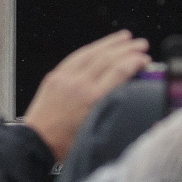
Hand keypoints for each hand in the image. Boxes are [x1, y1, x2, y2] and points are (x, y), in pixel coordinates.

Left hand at [20, 30, 152, 161]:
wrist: (36, 142)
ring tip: (125, 37)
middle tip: (141, 44)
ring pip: (92, 52)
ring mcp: (66, 78)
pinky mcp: (56, 76)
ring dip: (111, 43)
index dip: (135, 61)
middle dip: (128, 48)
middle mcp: (80, 84)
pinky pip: (76, 56)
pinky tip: (99, 45)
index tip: (145, 60)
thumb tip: (130, 97)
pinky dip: (91, 48)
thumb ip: (113, 110)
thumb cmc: (65, 143)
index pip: (119, 71)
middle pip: (108, 58)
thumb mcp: (97, 129)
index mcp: (93, 99)